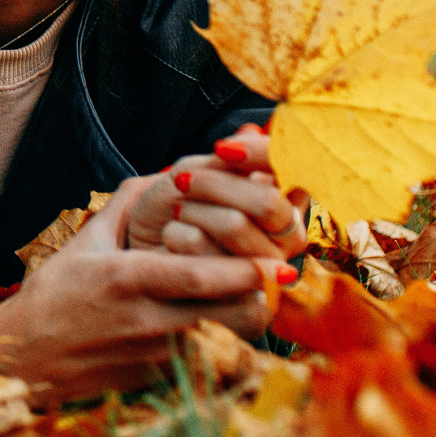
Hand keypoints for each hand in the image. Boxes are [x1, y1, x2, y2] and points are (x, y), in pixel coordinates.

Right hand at [0, 176, 288, 402]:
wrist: (23, 357)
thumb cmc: (53, 295)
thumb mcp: (86, 242)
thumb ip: (127, 204)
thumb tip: (166, 173)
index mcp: (128, 280)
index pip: (201, 277)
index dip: (245, 270)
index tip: (277, 260)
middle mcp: (148, 321)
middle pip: (232, 316)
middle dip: (260, 295)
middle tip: (270, 275)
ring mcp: (157, 356)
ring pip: (232, 342)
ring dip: (248, 319)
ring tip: (253, 296)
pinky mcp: (161, 380)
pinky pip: (213, 362)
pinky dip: (229, 342)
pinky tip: (227, 324)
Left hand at [126, 124, 308, 262]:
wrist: (140, 252)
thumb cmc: (172, 209)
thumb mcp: (196, 172)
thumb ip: (227, 160)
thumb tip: (249, 135)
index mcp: (285, 201)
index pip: (295, 171)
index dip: (262, 156)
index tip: (223, 149)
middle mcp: (288, 237)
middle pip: (268, 202)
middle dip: (214, 184)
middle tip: (181, 181)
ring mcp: (270, 269)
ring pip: (235, 225)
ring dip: (191, 211)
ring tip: (176, 216)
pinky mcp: (246, 300)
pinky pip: (210, 256)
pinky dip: (177, 236)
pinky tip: (171, 243)